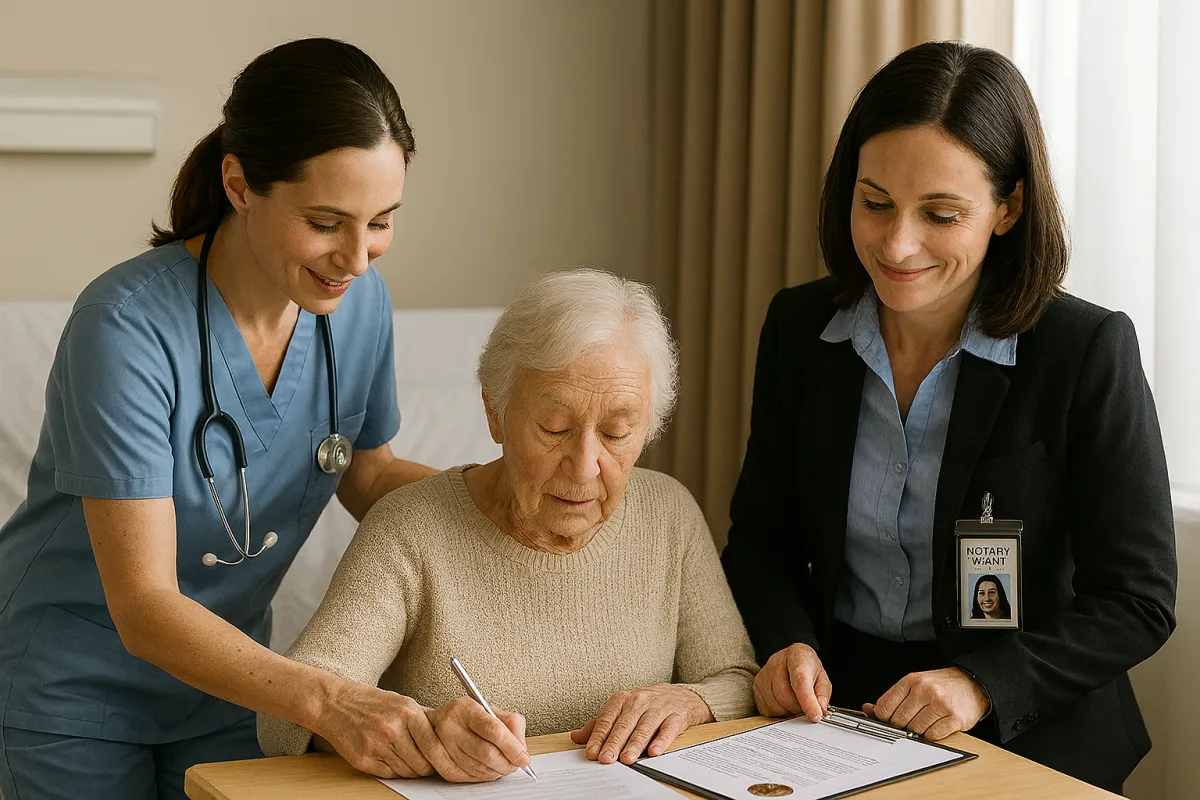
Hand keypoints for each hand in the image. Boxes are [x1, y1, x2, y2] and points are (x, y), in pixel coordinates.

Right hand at [314, 682, 456, 779]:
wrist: (336, 704)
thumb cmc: (371, 702)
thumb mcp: (402, 701)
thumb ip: (425, 718)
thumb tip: (450, 731)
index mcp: (407, 712)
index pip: (434, 745)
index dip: (439, 756)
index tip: (441, 758)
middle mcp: (393, 728)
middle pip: (422, 763)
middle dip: (426, 766)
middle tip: (425, 762)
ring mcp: (377, 745)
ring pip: (407, 772)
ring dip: (410, 770)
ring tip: (407, 759)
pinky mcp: (364, 760)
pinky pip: (389, 776)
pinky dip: (394, 771)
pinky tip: (391, 759)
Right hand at [426, 697, 530, 781]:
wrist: (434, 724)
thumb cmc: (467, 717)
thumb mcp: (490, 710)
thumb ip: (511, 723)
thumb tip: (521, 747)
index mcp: (466, 709)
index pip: (493, 730)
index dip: (512, 747)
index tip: (523, 756)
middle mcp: (451, 727)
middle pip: (486, 753)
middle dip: (507, 763)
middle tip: (516, 763)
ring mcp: (443, 746)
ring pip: (478, 768)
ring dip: (497, 771)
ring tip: (504, 766)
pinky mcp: (440, 763)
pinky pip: (467, 777)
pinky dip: (484, 777)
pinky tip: (490, 770)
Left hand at [570, 683, 711, 763]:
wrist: (681, 695)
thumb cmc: (647, 704)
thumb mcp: (622, 709)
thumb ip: (600, 724)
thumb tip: (576, 737)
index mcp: (623, 699)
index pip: (607, 719)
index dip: (598, 737)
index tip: (591, 752)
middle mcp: (640, 701)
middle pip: (624, 724)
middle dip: (614, 742)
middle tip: (606, 758)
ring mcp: (659, 708)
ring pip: (645, 727)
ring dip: (635, 744)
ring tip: (627, 759)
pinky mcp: (677, 716)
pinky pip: (668, 729)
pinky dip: (662, 740)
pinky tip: (654, 751)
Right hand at [753, 643, 830, 721]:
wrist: (791, 660)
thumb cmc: (807, 669)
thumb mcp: (822, 678)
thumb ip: (822, 694)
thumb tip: (820, 710)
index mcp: (798, 657)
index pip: (800, 680)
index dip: (807, 701)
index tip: (815, 716)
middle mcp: (776, 662)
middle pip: (784, 695)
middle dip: (798, 708)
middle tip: (805, 708)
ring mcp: (763, 674)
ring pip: (775, 705)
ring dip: (788, 711)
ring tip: (795, 703)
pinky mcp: (756, 686)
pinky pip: (767, 709)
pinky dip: (779, 712)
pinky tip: (784, 704)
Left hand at [864, 667, 989, 739]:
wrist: (971, 684)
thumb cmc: (940, 686)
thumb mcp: (914, 684)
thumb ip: (892, 698)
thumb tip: (868, 709)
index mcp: (911, 681)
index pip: (884, 707)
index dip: (884, 718)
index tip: (889, 720)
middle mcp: (925, 690)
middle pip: (899, 720)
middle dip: (903, 725)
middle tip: (913, 719)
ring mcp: (940, 704)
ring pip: (915, 730)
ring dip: (919, 730)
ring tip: (927, 720)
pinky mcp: (954, 718)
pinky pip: (933, 736)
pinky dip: (933, 735)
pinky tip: (938, 724)